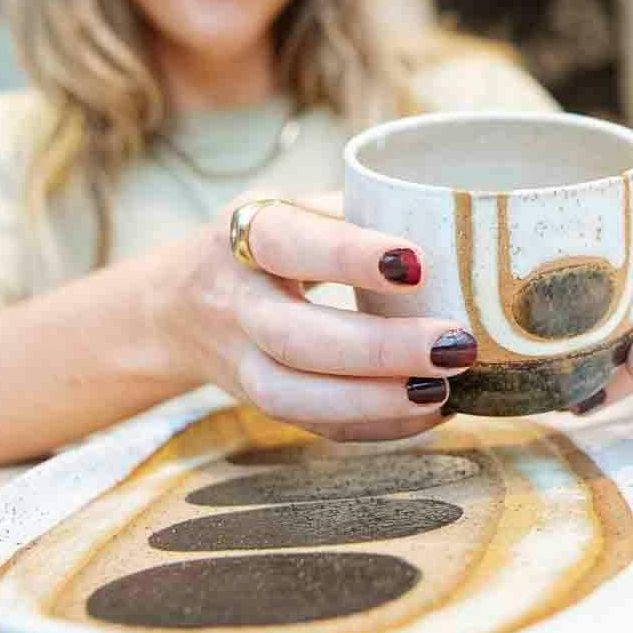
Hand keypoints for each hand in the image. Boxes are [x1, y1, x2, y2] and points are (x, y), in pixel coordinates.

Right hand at [160, 192, 475, 442]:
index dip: (348, 255)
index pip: (288, 243)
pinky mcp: (259, 403)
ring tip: (444, 389)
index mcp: (244, 236)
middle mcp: (235, 303)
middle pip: (292, 338)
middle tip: (455, 344)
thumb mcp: (290, 205)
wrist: (176, 304)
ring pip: (292, 397)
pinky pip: (313, 426)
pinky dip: (374, 426)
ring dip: (373, 402)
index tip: (417, 263)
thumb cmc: (263, 243)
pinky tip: (430, 410)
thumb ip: (354, 209)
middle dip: (378, 349)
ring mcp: (240, 362)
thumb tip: (455, 216)